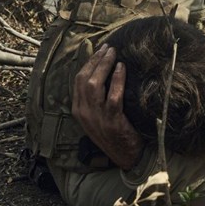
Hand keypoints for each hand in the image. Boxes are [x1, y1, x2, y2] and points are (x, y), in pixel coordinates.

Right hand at [72, 43, 143, 169]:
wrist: (126, 157)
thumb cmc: (116, 134)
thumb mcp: (99, 117)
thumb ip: (98, 99)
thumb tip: (105, 73)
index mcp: (78, 110)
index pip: (78, 81)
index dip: (88, 63)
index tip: (99, 50)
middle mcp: (84, 112)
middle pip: (84, 79)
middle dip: (96, 60)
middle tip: (108, 48)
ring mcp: (97, 117)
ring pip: (95, 85)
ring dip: (104, 66)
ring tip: (114, 53)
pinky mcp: (112, 121)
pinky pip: (113, 97)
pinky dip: (117, 80)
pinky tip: (122, 68)